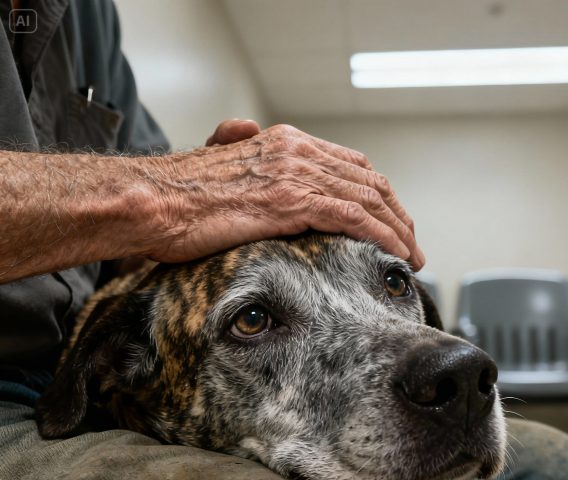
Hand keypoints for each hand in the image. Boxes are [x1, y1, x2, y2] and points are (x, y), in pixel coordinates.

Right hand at [149, 123, 423, 268]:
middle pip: (370, 181)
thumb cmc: (178, 194)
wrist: (152, 201)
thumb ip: (235, 144)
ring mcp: (297, 175)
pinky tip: (393, 254)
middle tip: (410, 243)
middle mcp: (297, 151)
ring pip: (370, 199)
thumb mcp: (214, 161)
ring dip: (398, 230)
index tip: (391, 221)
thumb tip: (241, 130)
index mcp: (285, 142)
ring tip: (410, 256)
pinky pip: (353, 217)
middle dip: (397, 215)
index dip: (379, 195)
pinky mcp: (293, 202)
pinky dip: (381, 235)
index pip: (351, 166)